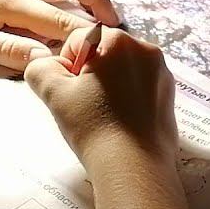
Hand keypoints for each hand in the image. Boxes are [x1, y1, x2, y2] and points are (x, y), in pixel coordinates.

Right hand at [24, 27, 178, 165]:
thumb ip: (40, 68)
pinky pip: (140, 86)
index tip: (72, 93)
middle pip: (103, 53)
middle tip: (86, 106)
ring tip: (104, 116)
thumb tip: (45, 64)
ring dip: (108, 86)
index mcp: (118, 40)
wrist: (134, 168)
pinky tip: (122, 121)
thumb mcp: (54, 94)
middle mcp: (145, 49)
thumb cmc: (95, 129)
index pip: (78, 41)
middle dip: (90, 74)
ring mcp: (162, 72)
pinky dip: (128, 97)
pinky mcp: (169, 94)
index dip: (67, 67)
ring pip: (122, 70)